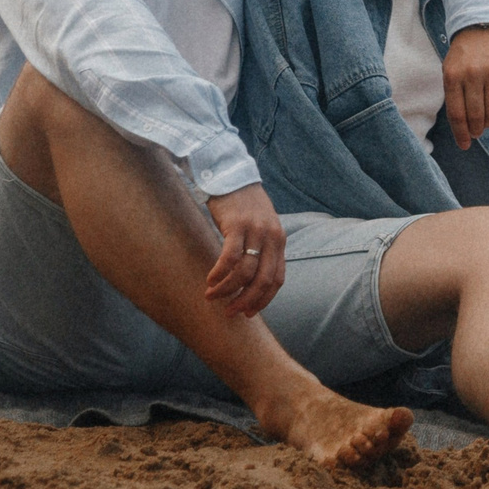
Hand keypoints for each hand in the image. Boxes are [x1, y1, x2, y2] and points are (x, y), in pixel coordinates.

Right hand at [203, 184, 285, 318]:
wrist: (232, 176)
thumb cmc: (243, 206)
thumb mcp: (260, 228)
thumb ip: (260, 250)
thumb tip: (249, 281)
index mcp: (279, 241)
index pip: (277, 279)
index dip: (263, 300)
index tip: (248, 312)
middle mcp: (272, 237)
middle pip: (263, 280)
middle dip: (246, 301)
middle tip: (229, 311)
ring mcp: (256, 231)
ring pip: (245, 272)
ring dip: (228, 289)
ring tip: (212, 295)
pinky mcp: (237, 225)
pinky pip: (230, 257)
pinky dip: (220, 273)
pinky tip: (209, 279)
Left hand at [442, 24, 488, 150]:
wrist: (481, 26)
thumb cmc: (464, 56)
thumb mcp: (450, 71)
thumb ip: (455, 96)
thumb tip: (463, 129)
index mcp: (452, 75)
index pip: (456, 114)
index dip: (461, 134)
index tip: (464, 145)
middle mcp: (472, 73)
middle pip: (476, 115)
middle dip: (476, 130)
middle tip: (477, 133)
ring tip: (487, 123)